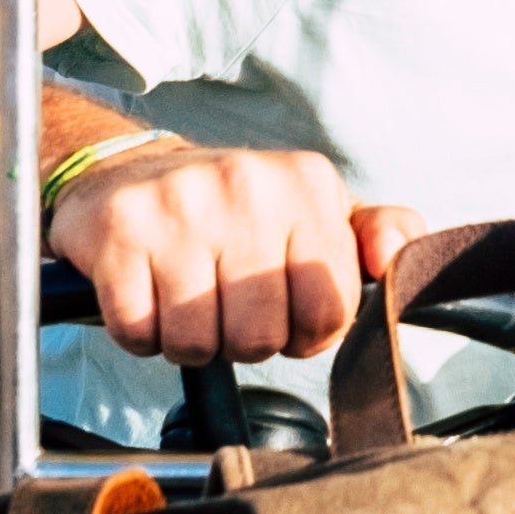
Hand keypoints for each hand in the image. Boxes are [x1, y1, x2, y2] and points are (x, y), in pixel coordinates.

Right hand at [50, 142, 410, 365]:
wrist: (127, 171)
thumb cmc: (235, 212)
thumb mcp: (318, 212)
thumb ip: (380, 234)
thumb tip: (395, 257)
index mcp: (308, 183)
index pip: (330, 313)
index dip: (304, 332)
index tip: (281, 307)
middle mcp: (246, 183)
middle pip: (261, 337)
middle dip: (241, 340)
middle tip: (225, 303)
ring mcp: (179, 204)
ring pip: (197, 343)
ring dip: (187, 341)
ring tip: (184, 298)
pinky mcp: (119, 230)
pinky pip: (138, 333)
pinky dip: (139, 333)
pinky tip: (145, 293)